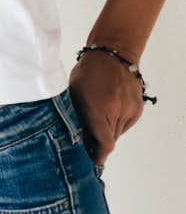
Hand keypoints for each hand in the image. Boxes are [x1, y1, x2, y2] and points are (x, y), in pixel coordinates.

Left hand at [68, 50, 144, 165]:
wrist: (112, 54)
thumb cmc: (87, 72)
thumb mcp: (74, 93)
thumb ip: (78, 117)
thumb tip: (79, 139)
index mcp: (97, 109)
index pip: (104, 143)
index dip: (98, 154)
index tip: (93, 159)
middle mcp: (116, 111)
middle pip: (109, 139)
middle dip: (99, 139)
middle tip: (89, 134)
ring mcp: (129, 109)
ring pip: (117, 131)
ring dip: (108, 128)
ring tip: (99, 111)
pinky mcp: (138, 108)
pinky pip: (126, 123)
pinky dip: (117, 120)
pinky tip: (110, 105)